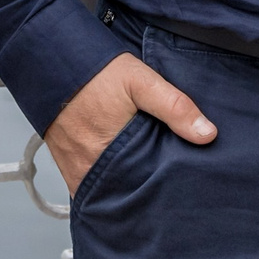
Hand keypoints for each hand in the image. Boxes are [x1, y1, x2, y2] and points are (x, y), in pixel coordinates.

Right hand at [45, 52, 217, 191]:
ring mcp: (77, 170)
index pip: (146, 189)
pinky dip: (106, 187)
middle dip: (146, 196)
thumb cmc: (96, 72)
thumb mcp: (141, 81)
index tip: (180, 192)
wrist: (51, 62)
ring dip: (126, 192)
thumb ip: (174, 107)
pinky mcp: (67, 166)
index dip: (164, 192)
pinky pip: (89, 188)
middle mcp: (92, 168)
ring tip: (147, 189)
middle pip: (127, 195)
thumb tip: (207, 134)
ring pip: (108, 193)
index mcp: (113, 153)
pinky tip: (122, 180)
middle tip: (168, 196)